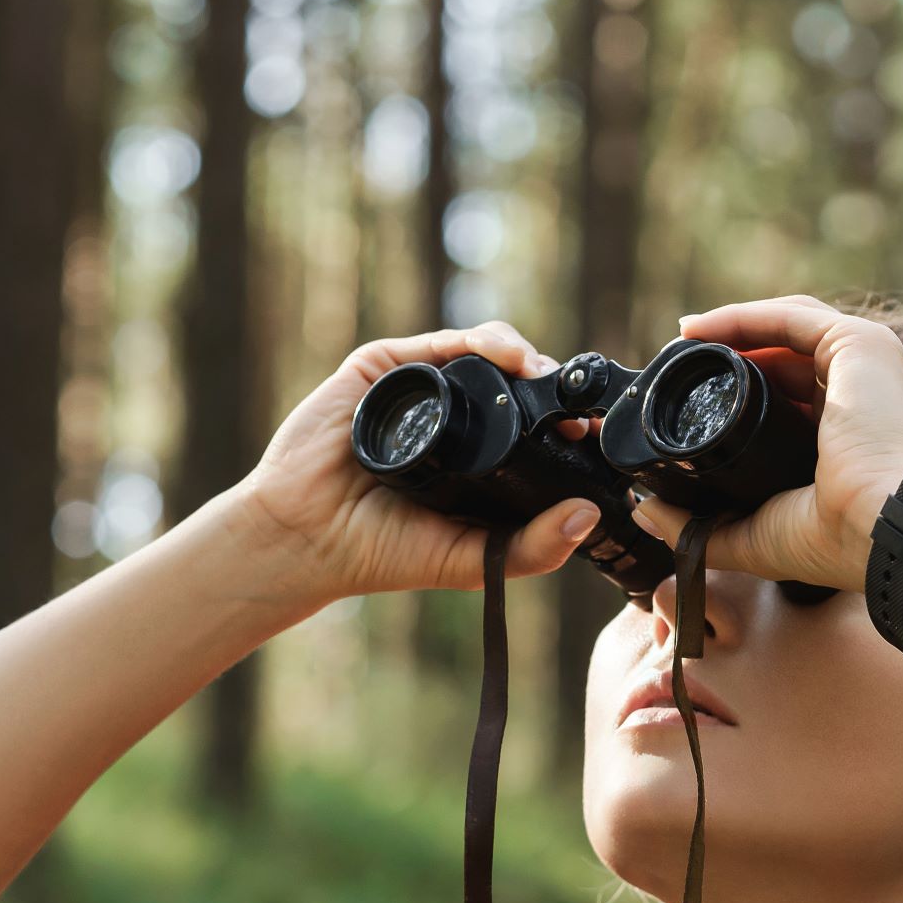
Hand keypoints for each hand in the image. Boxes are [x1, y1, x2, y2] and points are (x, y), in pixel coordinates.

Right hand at [225, 322, 608, 604]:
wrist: (306, 536)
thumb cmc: (381, 552)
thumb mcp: (471, 559)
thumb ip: (531, 548)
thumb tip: (589, 517)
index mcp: (477, 460)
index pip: (534, 428)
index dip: (568, 425)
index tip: (597, 435)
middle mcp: (453, 420)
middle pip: (516, 386)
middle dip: (553, 389)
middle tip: (580, 407)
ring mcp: (421, 391)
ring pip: (488, 356)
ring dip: (526, 359)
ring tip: (545, 377)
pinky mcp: (388, 366)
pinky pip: (446, 344)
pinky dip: (486, 343)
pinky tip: (510, 358)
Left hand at [623, 295, 902, 590]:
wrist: (884, 534)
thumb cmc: (838, 543)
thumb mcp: (755, 534)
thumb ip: (701, 526)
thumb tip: (646, 511)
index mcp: (858, 432)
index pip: (796, 392)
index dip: (743, 388)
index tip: (693, 394)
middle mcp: (870, 392)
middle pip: (790, 356)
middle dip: (733, 354)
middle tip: (680, 362)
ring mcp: (871, 364)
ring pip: (790, 328)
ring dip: (734, 329)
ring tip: (684, 339)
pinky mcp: (862, 344)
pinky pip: (792, 316)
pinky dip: (744, 318)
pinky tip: (700, 331)